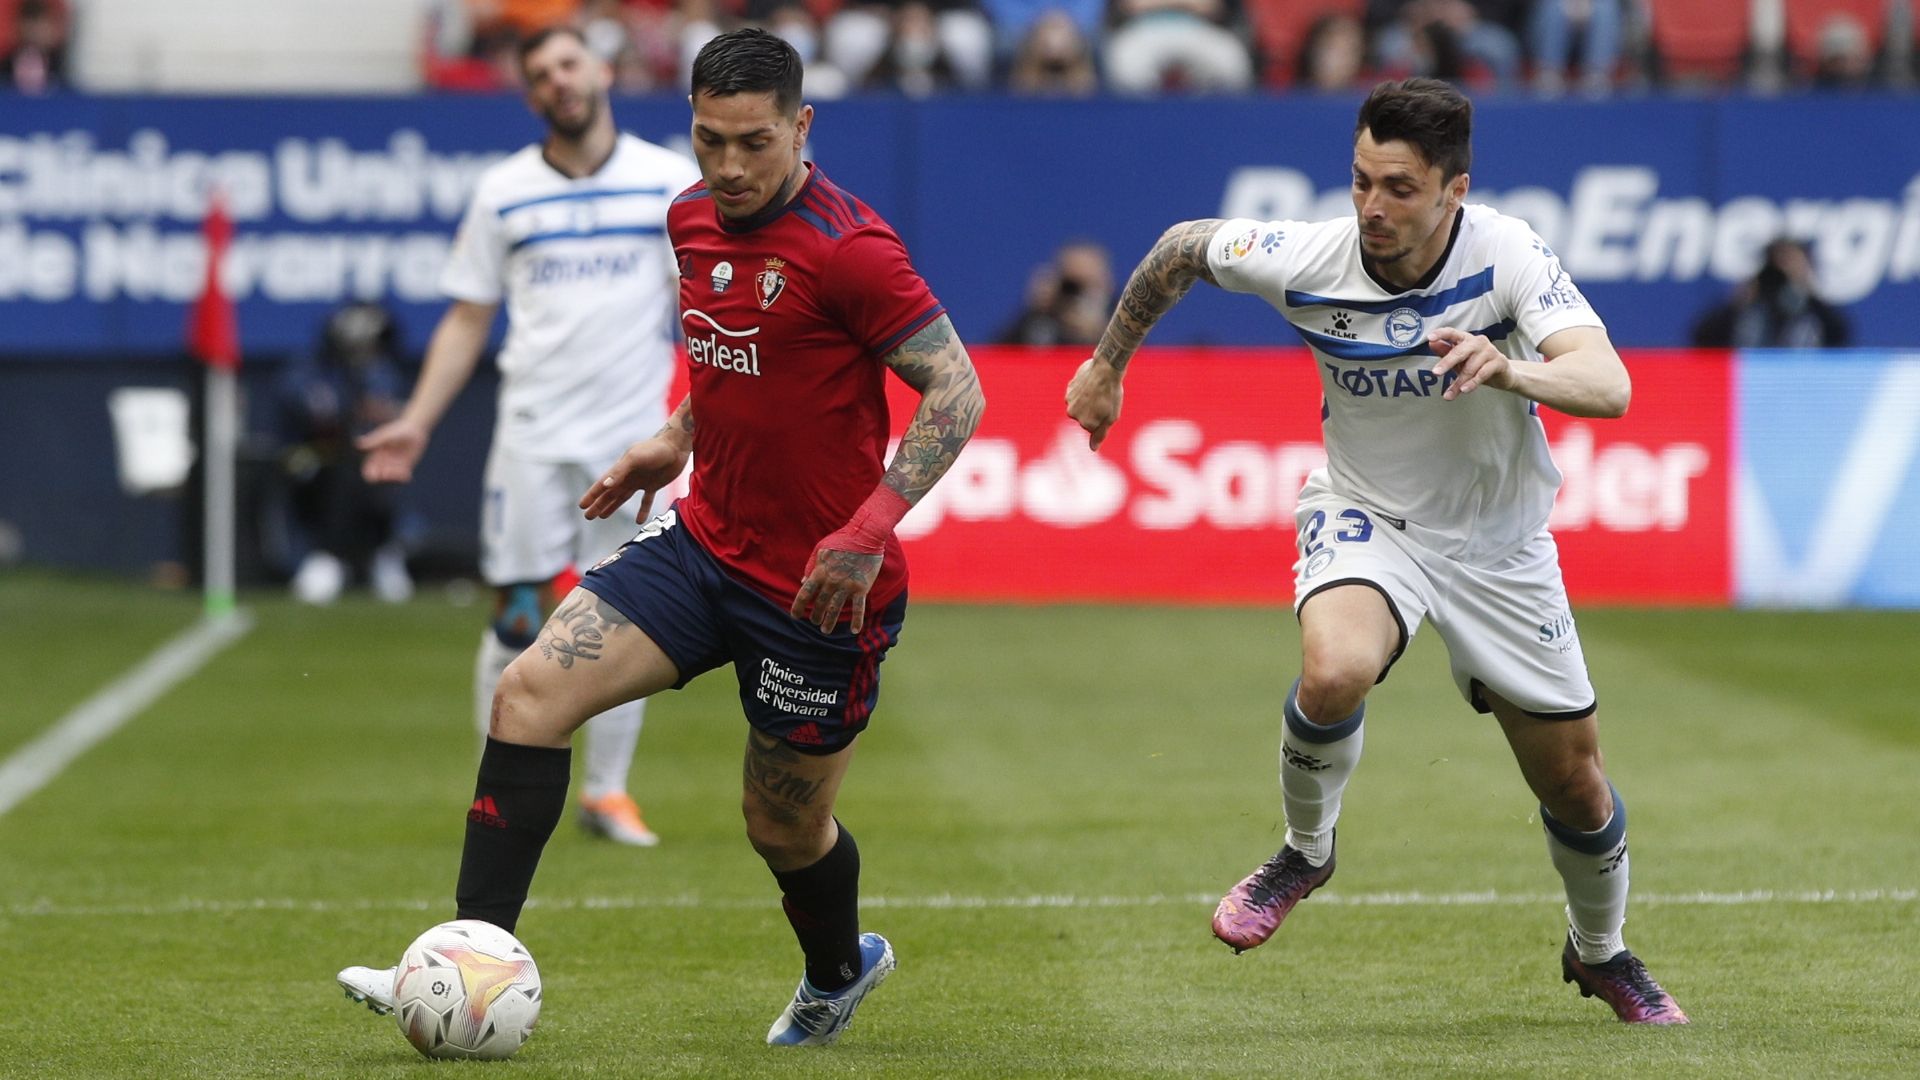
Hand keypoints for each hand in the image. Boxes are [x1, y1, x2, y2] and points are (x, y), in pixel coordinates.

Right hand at [356, 417, 428, 482]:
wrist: (414, 429)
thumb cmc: (397, 430)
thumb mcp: (386, 436)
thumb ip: (374, 441)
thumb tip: (357, 444)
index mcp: (376, 455)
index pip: (369, 469)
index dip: (370, 474)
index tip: (374, 475)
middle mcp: (384, 461)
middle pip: (379, 475)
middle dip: (383, 476)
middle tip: (387, 474)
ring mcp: (395, 464)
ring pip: (391, 476)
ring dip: (394, 477)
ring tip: (400, 472)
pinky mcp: (406, 465)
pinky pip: (403, 476)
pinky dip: (403, 477)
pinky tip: (407, 475)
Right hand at [579, 437, 689, 522]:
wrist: (676, 446)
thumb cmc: (654, 449)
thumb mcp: (635, 458)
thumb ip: (620, 471)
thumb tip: (605, 485)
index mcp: (621, 469)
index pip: (602, 485)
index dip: (592, 495)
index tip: (581, 506)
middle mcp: (628, 476)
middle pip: (609, 494)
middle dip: (598, 505)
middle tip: (588, 516)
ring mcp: (640, 481)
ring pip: (622, 497)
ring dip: (612, 507)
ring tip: (602, 516)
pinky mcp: (654, 485)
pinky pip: (646, 501)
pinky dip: (642, 510)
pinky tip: (638, 521)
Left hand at [789, 488, 907, 633]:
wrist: (866, 535)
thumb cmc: (842, 540)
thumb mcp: (821, 549)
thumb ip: (811, 566)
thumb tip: (803, 581)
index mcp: (820, 571)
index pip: (805, 593)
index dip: (798, 606)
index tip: (794, 616)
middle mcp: (832, 581)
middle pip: (820, 603)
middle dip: (815, 615)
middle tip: (814, 621)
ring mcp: (847, 585)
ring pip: (835, 609)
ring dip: (829, 621)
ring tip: (825, 630)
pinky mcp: (862, 587)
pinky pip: (858, 608)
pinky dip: (857, 620)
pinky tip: (855, 631)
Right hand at [1065, 357, 1123, 450]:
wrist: (1106, 368)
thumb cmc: (1112, 393)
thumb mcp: (1111, 417)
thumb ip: (1100, 434)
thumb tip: (1093, 449)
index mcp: (1085, 423)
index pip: (1093, 427)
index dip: (1103, 417)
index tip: (1108, 407)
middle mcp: (1073, 414)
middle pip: (1084, 417)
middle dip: (1093, 410)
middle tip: (1103, 398)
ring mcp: (1069, 400)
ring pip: (1080, 405)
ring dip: (1088, 400)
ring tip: (1098, 390)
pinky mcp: (1069, 388)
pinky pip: (1077, 394)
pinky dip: (1083, 391)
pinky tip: (1092, 383)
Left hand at [1429, 326, 1514, 400]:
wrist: (1503, 375)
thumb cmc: (1477, 365)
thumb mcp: (1459, 360)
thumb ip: (1445, 352)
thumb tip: (1431, 343)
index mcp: (1466, 339)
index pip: (1452, 333)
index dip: (1441, 334)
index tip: (1430, 337)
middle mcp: (1478, 342)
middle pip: (1460, 351)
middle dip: (1447, 363)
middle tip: (1436, 373)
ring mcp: (1490, 351)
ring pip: (1470, 367)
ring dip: (1458, 383)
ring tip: (1450, 394)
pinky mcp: (1499, 362)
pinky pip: (1482, 373)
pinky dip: (1472, 383)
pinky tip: (1464, 390)